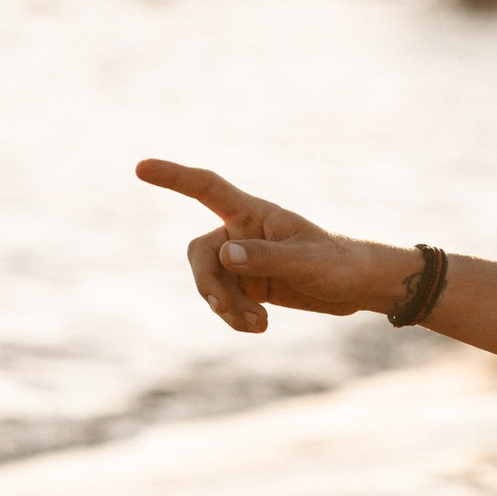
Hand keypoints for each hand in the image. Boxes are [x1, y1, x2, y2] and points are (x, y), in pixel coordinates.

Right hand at [136, 159, 412, 334]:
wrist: (355, 287)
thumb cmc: (338, 264)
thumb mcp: (306, 261)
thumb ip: (266, 257)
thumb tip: (224, 255)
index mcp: (254, 213)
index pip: (206, 189)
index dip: (173, 177)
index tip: (141, 167)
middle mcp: (240, 233)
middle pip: (199, 253)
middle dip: (209, 284)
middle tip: (231, 310)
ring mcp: (241, 260)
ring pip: (209, 282)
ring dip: (226, 307)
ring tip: (258, 325)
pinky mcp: (246, 285)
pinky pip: (223, 301)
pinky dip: (234, 317)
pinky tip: (259, 327)